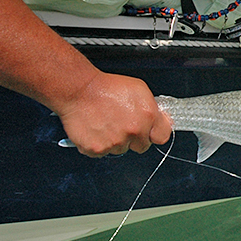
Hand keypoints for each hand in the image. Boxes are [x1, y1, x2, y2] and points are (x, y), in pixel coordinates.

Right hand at [58, 71, 172, 156]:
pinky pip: (103, 152)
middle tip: (122, 123)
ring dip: (116, 140)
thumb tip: (159, 121)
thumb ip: (152, 109)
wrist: (79, 90)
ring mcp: (115, 142)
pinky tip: (96, 129)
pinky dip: (99, 143)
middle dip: (134, 138)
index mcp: (147, 116)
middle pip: (141, 146)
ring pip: (121, 150)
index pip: (161, 137)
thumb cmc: (106, 87)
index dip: (154, 133)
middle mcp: (133, 131)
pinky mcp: (97, 149)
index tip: (149, 131)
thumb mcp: (139, 89)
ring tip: (106, 123)